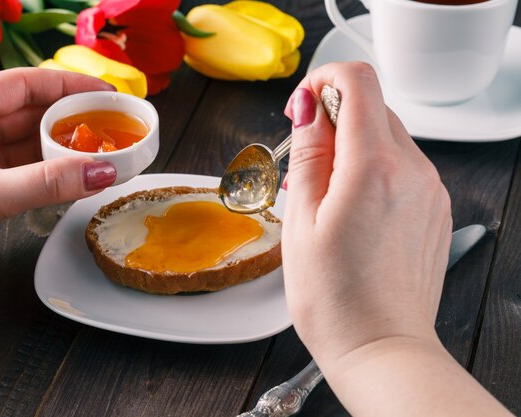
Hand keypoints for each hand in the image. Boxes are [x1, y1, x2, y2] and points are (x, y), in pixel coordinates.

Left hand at [0, 68, 116, 315]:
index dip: (67, 85)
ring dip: (66, 150)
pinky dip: (55, 176)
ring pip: (33, 146)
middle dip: (72, 118)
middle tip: (112, 126)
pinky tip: (78, 180)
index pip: (24, 84)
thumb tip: (102, 171)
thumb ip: (48, 183)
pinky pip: (30, 174)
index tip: (105, 93)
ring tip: (103, 153)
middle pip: (32, 114)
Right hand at [282, 61, 451, 362]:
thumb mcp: (301, 219)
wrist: (381, 346)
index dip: (323, 81)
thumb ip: (308, 153)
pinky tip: (352, 209)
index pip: (357, 81)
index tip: (302, 106)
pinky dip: (373, 169)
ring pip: (387, 136)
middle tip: (306, 161)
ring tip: (326, 195)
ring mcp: (430, 189)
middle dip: (333, 118)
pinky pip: (403, 166)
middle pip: (373, 106)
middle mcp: (412, 170)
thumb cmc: (335, 297)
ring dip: (352, 146)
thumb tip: (309, 109)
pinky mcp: (435, 207)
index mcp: (373, 167)